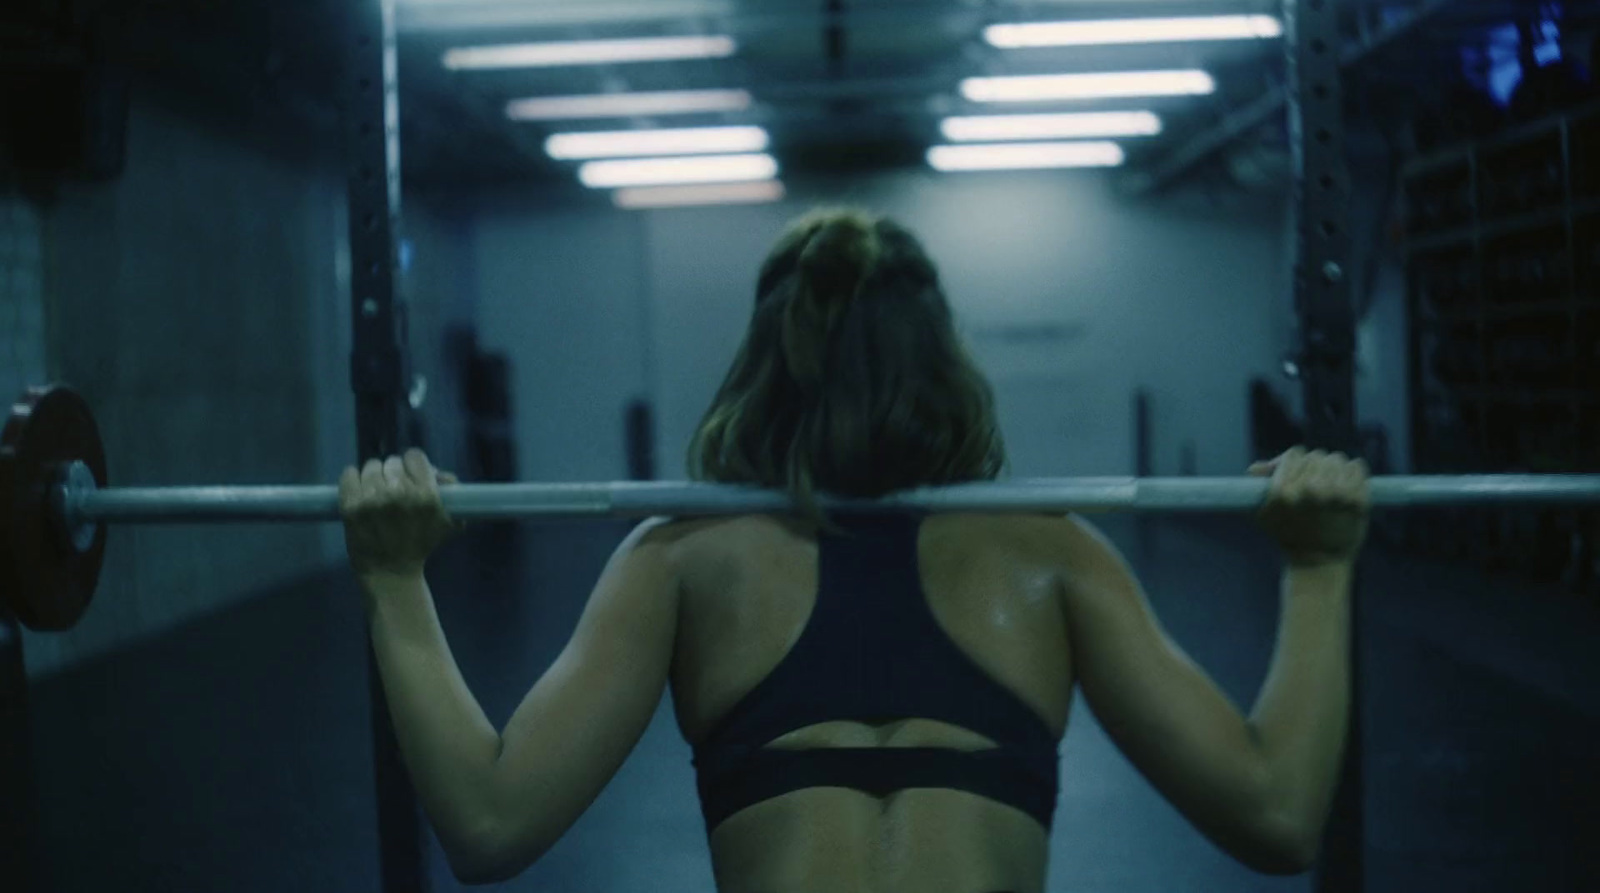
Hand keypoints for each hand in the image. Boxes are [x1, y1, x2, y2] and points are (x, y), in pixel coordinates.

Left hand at [339, 449, 463, 579]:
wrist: (390, 572)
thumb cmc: (421, 545)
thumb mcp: (449, 522)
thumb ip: (452, 493)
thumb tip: (439, 473)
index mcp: (426, 495)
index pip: (415, 457)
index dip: (413, 466)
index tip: (411, 477)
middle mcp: (399, 493)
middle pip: (392, 462)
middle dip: (394, 474)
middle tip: (394, 489)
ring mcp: (372, 499)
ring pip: (371, 466)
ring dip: (374, 477)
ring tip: (376, 492)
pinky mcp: (350, 506)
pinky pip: (349, 474)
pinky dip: (353, 479)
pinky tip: (360, 491)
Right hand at [1248, 447, 1370, 568]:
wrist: (1319, 562)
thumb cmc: (1289, 535)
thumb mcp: (1265, 514)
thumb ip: (1258, 487)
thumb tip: (1256, 467)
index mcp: (1283, 491)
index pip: (1294, 454)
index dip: (1294, 462)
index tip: (1297, 473)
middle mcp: (1309, 489)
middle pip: (1316, 456)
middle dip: (1314, 468)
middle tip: (1314, 484)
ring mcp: (1336, 494)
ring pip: (1337, 459)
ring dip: (1334, 469)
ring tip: (1331, 485)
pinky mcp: (1357, 499)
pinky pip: (1356, 467)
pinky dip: (1353, 473)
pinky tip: (1347, 485)